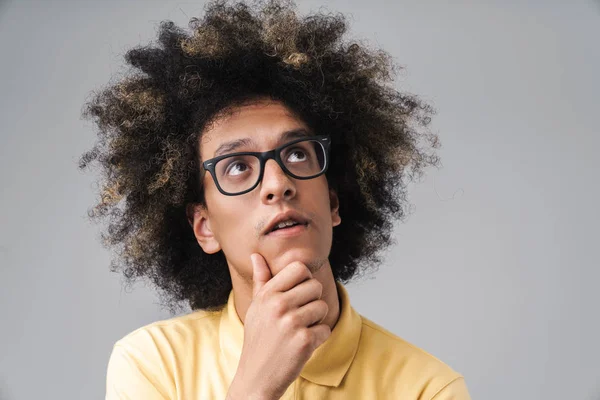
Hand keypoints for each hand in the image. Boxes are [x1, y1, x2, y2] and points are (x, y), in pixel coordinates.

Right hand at [228, 253, 331, 399]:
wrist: (256, 377)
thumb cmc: (258, 339)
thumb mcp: (255, 308)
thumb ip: (261, 280)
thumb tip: (256, 255)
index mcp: (267, 294)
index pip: (299, 268)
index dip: (304, 280)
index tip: (298, 294)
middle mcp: (278, 305)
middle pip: (315, 286)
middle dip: (312, 301)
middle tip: (299, 317)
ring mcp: (291, 322)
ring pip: (323, 307)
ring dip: (316, 321)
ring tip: (299, 331)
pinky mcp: (304, 340)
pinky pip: (326, 329)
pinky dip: (319, 338)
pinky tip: (303, 344)